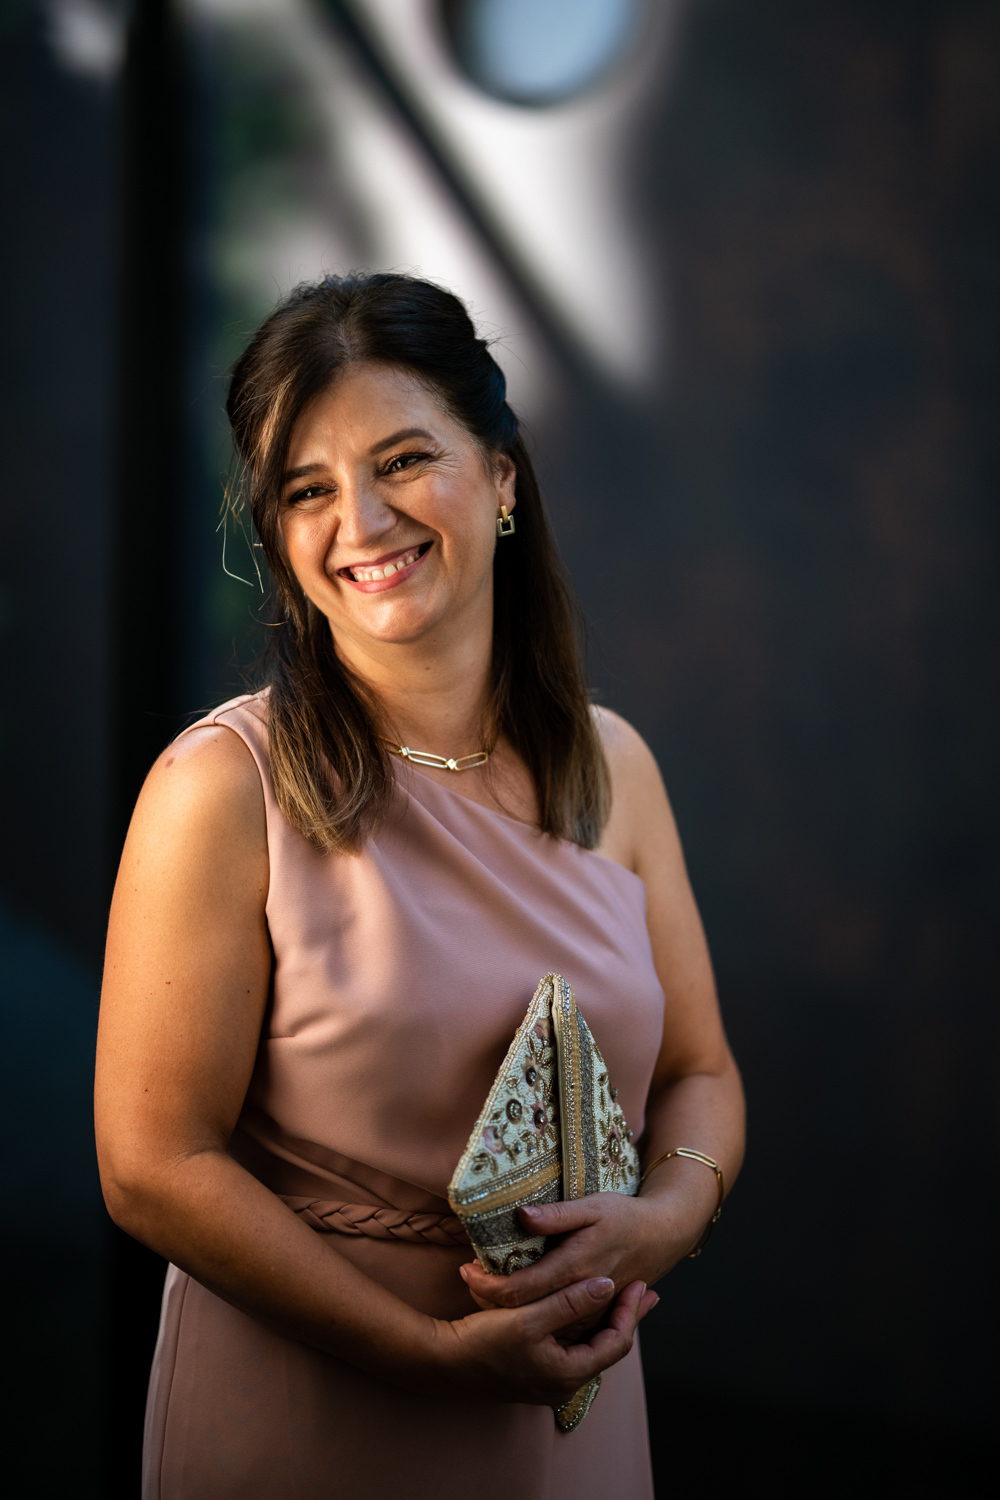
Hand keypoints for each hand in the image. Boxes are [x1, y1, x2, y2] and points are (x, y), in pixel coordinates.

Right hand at [432, 1275, 651, 1406]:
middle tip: (645, 1289)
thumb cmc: (483, 1343)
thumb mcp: (530, 1319)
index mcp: (569, 1373)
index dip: (632, 1312)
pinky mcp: (534, 1367)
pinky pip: (570, 1344)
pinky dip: (582, 1322)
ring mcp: (548, 1377)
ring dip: (604, 1317)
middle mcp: (564, 1381)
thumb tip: (607, 1285)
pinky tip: (581, 1303)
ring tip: (619, 1291)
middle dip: (625, 1315)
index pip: (617, 1343)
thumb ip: (571, 1302)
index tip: (642, 1284)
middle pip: (607, 1345)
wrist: (442, 1364)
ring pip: (588, 1343)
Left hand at [459, 1192, 698, 1338]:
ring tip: (484, 1287)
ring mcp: (588, 1309)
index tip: (467, 1269)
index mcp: (574, 1268)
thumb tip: (521, 1216)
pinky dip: (533, 1312)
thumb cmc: (626, 1217)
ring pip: (539, 1320)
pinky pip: (557, 1323)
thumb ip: (556, 1215)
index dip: (488, 1285)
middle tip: (468, 1277)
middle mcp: (579, 1295)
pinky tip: (518, 1299)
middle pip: (523, 1310)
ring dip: (509, 1308)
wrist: (665, 1236)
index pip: (520, 1289)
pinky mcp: (596, 1314)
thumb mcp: (592, 1206)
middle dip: (490, 1297)